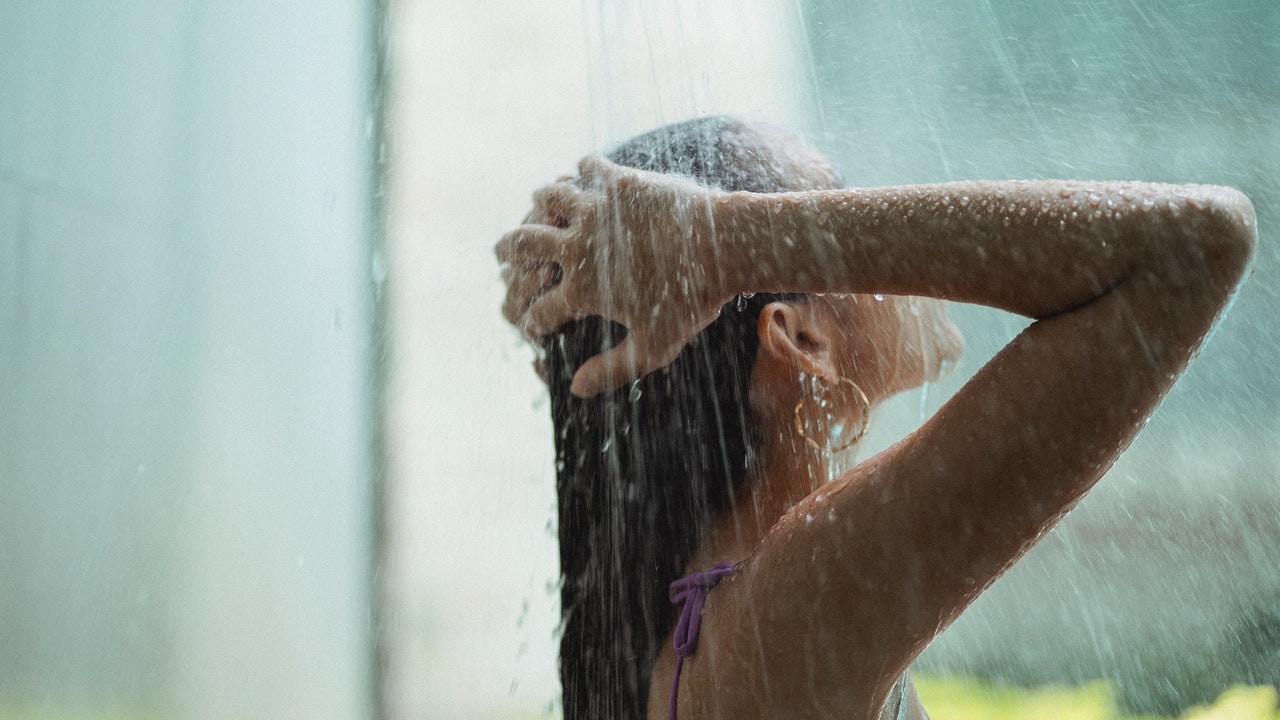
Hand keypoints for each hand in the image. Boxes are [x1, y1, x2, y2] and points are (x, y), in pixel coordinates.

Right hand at [496, 156, 731, 397]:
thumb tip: (574, 389)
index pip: (536, 309)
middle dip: (506, 252)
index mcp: (582, 291)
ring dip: (540, 203)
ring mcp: (595, 210)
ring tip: (537, 204)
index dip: (528, 320)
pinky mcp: (618, 181)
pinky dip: (581, 171)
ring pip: (549, 199)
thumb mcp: (654, 347)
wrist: (725, 246)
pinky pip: (588, 168)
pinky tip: (582, 172)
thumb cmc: (693, 301)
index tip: (530, 321)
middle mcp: (577, 247)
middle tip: (499, 253)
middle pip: (523, 246)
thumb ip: (612, 369)